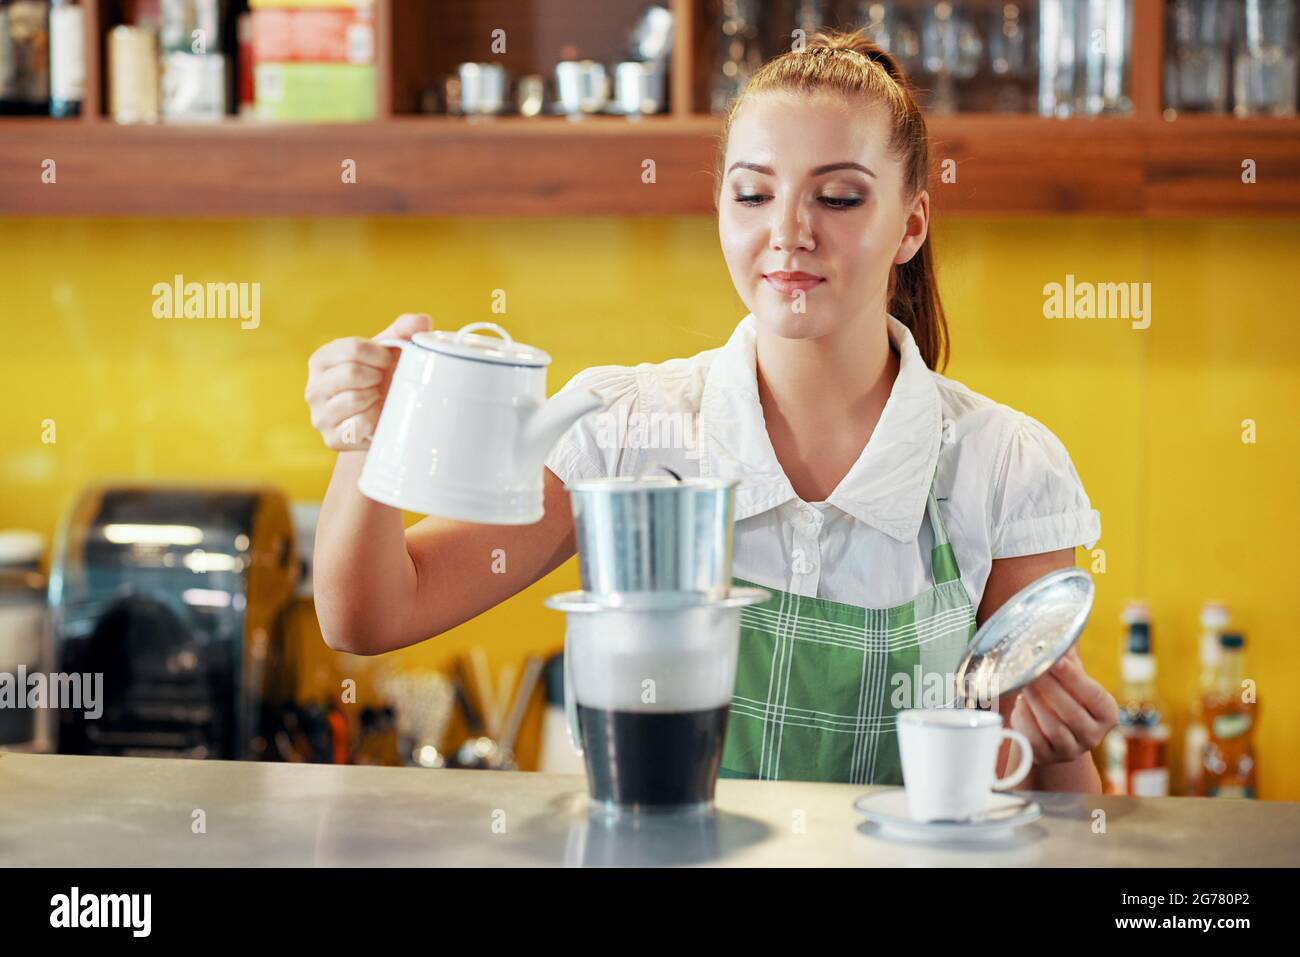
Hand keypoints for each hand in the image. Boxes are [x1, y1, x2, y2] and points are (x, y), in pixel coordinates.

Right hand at [305, 313, 430, 450]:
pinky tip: (376, 416)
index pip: (352, 348)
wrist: (379, 420)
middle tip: (383, 381)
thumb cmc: (381, 379)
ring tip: (377, 397)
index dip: (380, 354)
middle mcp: (313, 387)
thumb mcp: (388, 352)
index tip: (388, 361)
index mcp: (321, 359)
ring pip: (355, 399)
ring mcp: (320, 415)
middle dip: (377, 376)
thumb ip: (404, 331)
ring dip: (376, 397)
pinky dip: (374, 419)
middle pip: (352, 373)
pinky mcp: (332, 439)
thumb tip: (422, 320)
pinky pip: (360, 424)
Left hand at [1009, 645, 1118, 764]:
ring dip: (1035, 702)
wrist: (1056, 735)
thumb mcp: (1074, 679)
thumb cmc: (1066, 697)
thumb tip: (1061, 622)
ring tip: (1023, 682)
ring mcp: (1071, 750)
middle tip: (1030, 667)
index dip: (1073, 677)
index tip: (1055, 659)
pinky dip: (1025, 719)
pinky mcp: (1047, 757)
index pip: (1093, 694)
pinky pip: (1034, 739)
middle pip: (1071, 712)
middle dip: (1048, 687)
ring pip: (1052, 727)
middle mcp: (1094, 735)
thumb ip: (1069, 656)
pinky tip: (1020, 704)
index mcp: (1107, 712)